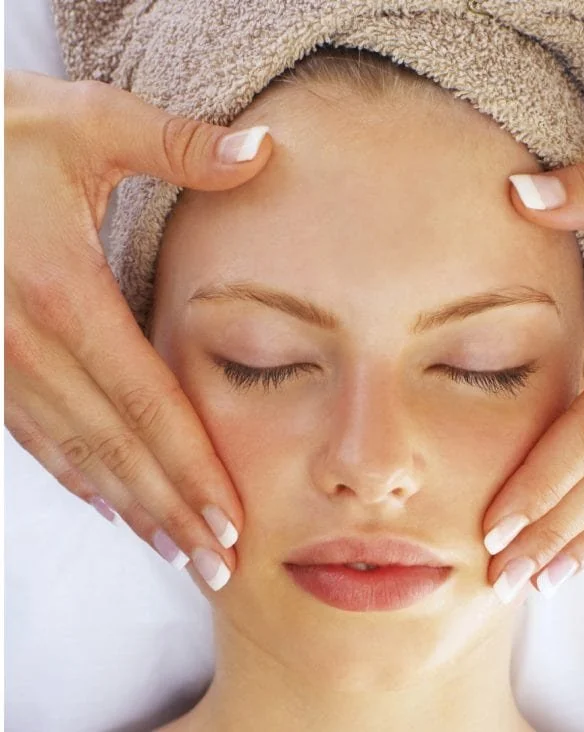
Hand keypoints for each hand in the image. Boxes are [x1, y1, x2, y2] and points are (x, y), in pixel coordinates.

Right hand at [5, 70, 272, 590]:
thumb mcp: (87, 121)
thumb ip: (178, 147)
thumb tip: (264, 151)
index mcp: (65, 294)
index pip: (148, 403)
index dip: (193, 465)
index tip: (232, 517)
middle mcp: (28, 345)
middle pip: (117, 448)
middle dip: (172, 511)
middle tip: (217, 564)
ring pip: (76, 456)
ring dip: (131, 510)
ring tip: (175, 553)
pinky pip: (36, 437)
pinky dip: (78, 478)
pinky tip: (109, 506)